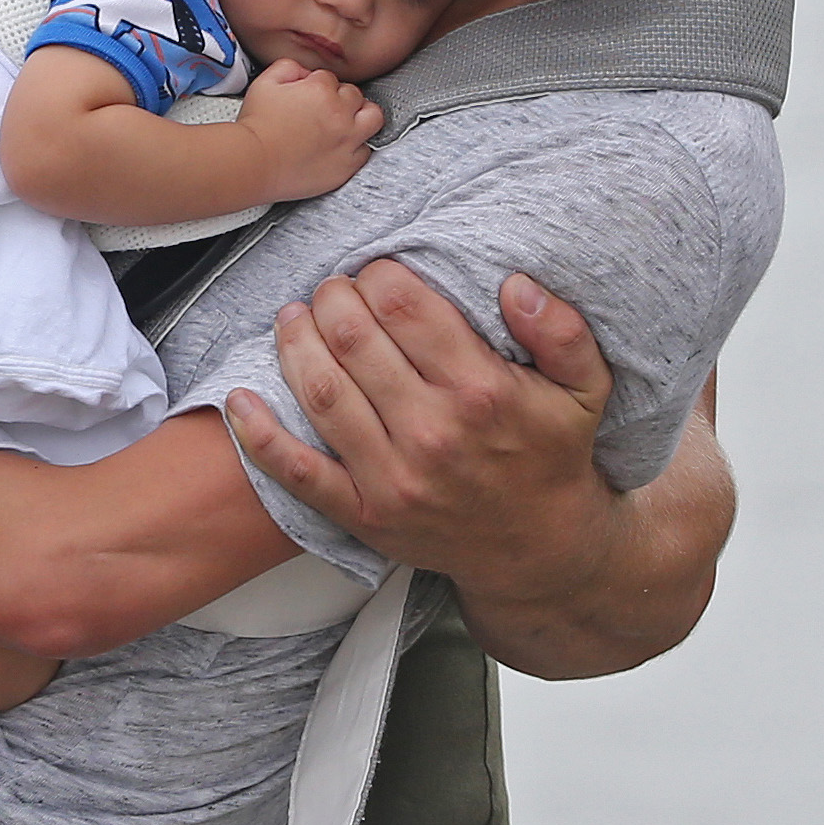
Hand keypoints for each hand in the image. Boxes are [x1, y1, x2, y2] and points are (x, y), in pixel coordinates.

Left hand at [222, 262, 613, 598]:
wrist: (540, 552)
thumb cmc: (552, 459)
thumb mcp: (584, 391)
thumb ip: (562, 331)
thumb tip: (515, 284)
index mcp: (482, 392)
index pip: (404, 307)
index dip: (379, 275)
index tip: (377, 271)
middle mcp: (433, 433)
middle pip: (354, 339)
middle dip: (332, 299)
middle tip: (332, 289)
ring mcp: (393, 478)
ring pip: (321, 392)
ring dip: (294, 344)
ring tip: (292, 317)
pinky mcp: (364, 515)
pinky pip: (298, 473)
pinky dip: (259, 436)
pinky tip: (238, 400)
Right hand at [233, 59, 384, 200]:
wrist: (253, 163)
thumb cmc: (256, 127)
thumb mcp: (264, 82)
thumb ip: (288, 67)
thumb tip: (303, 71)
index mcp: (321, 90)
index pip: (330, 78)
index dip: (317, 85)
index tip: (307, 96)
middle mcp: (340, 114)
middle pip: (355, 95)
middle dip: (341, 98)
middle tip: (326, 108)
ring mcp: (346, 141)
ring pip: (373, 118)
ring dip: (362, 116)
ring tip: (347, 122)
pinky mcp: (347, 165)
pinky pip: (366, 150)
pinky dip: (356, 147)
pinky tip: (341, 146)